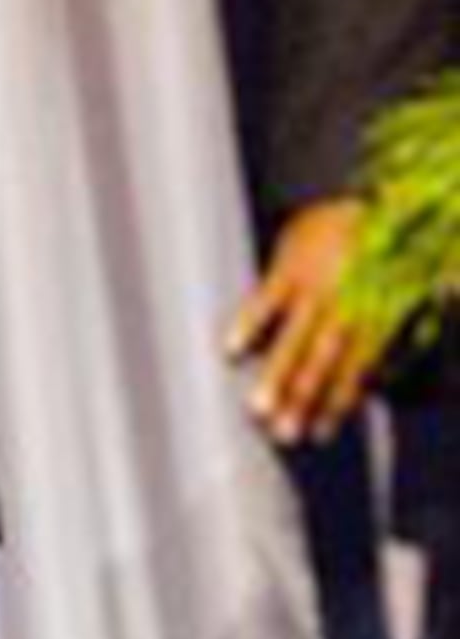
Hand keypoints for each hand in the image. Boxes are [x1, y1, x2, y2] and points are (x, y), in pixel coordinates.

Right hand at [228, 197, 389, 444]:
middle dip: (302, 402)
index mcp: (373, 323)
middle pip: (320, 366)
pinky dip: (249, 322)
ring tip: (257, 409)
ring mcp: (315, 290)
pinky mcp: (289, 266)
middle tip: (284, 435)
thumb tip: (386, 374)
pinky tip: (231, 347)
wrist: (377, 202)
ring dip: (276, 376)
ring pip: (294, 340)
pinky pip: (266, 299)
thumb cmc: (389, 250)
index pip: (352, 374)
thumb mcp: (407, 293)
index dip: (334, 405)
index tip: (319, 434)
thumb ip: (392, 333)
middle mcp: (345, 313)